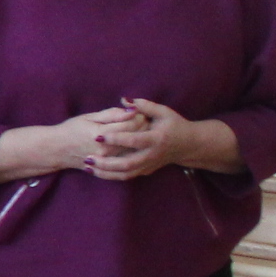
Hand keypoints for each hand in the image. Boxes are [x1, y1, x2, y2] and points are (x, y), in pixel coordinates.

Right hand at [0, 109, 131, 183]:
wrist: (57, 150)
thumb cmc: (71, 129)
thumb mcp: (89, 117)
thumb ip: (112, 114)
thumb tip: (133, 110)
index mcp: (103, 133)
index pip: (134, 123)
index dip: (139, 114)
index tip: (135, 111)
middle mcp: (108, 149)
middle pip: (139, 136)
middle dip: (142, 126)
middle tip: (136, 120)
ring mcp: (110, 160)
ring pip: (137, 149)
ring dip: (139, 138)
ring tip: (133, 131)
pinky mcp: (110, 167)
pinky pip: (130, 158)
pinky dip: (134, 150)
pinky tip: (129, 144)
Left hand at [90, 98, 238, 179]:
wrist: (188, 145)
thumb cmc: (174, 125)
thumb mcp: (163, 112)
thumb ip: (144, 105)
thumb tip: (124, 99)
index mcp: (156, 139)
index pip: (134, 140)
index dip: (116, 139)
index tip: (98, 136)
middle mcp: (152, 155)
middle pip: (127, 164)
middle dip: (106, 163)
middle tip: (88, 157)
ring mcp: (149, 165)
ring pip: (125, 174)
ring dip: (105, 172)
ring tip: (87, 166)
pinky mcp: (145, 171)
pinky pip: (126, 176)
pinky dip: (111, 176)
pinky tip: (96, 171)